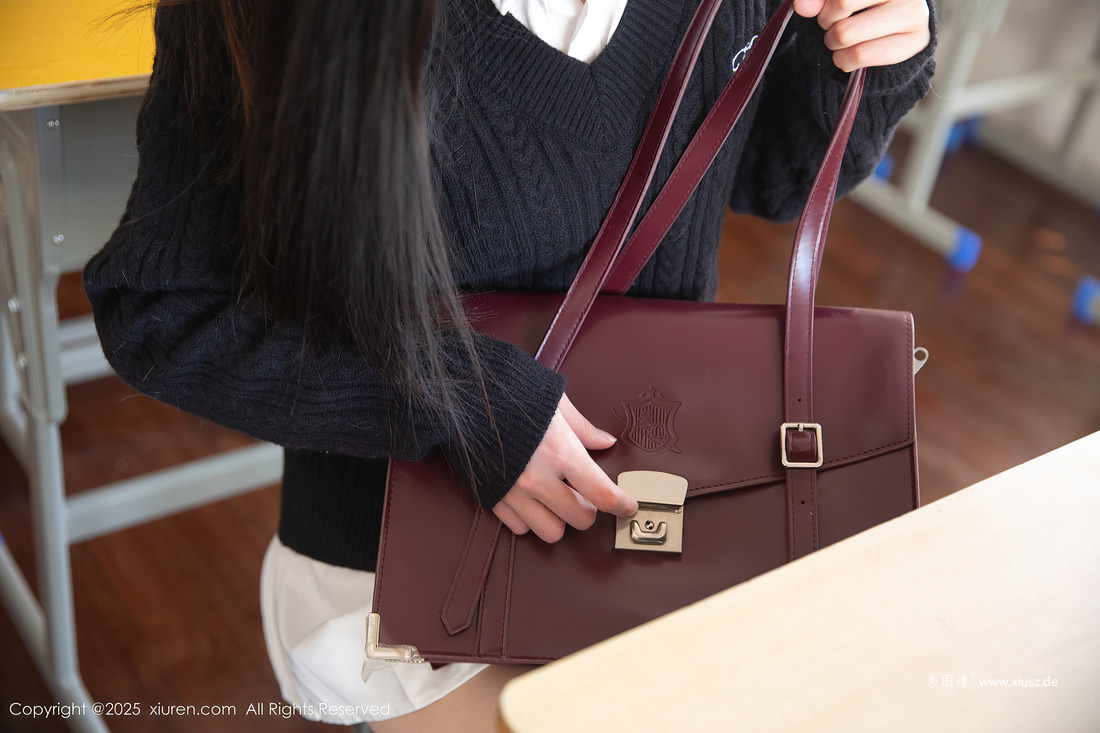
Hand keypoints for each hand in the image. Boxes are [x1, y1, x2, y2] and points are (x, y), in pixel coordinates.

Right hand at [492, 394, 638, 542]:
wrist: (458, 394)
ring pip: (551, 532)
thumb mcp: (554, 401)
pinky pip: (518, 527)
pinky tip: (530, 500)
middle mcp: (539, 478)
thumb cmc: (507, 391)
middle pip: (580, 520)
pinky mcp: (491, 497)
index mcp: (561, 451)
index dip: (622, 505)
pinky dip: (529, 519)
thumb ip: (582, 426)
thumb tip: (605, 441)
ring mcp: (513, 492)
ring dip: (559, 520)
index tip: (628, 506)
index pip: (603, 494)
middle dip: (589, 510)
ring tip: (557, 500)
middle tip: (586, 495)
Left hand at [793, 0, 930, 71]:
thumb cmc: (860, 6)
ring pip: (846, 34)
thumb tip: (801, 6)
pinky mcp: (915, 41)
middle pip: (841, 3)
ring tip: (839, 39)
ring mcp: (915, 12)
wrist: (894, 31)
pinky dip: (842, 60)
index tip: (825, 7)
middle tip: (832, 23)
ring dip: (832, 42)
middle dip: (825, 19)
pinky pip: (859, 55)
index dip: (823, 3)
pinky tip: (846, 56)